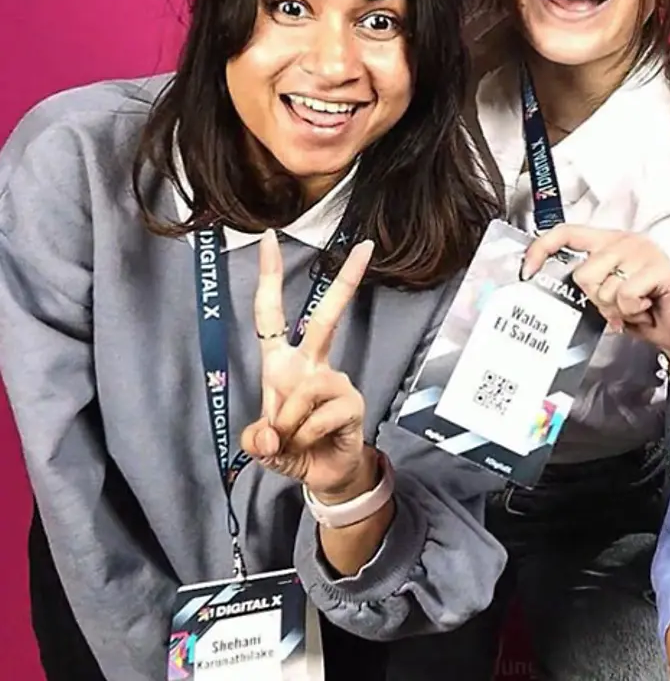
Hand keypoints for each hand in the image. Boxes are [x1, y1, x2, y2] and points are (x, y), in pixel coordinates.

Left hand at [239, 230, 376, 499]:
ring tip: (290, 441)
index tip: (268, 239)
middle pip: (327, 318)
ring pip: (307, 389)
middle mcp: (311, 366)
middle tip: (365, 246)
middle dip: (347, 282)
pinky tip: (310, 444)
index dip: (269, 278)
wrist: (325, 477)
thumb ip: (257, 441)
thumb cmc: (292, 450)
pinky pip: (322, 414)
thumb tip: (271, 436)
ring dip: (290, 421)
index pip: (272, 316)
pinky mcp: (353, 403)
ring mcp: (336, 382)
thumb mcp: (262, 447)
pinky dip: (307, 435)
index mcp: (282, 365)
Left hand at [522, 225, 669, 359]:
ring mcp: (644, 251)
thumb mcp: (609, 299)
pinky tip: (649, 306)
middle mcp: (626, 241)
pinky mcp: (660, 267)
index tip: (527, 270)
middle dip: (597, 301)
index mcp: (610, 243)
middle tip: (620, 307)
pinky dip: (634, 311)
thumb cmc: (649, 314)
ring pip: (604, 287)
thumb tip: (552, 287)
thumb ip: (587, 287)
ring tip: (638, 307)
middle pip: (583, 273)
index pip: (567, 233)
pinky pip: (626, 294)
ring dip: (618, 309)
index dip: (542, 249)